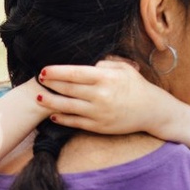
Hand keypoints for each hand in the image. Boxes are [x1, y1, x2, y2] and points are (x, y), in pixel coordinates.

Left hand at [37, 57, 164, 134]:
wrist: (152, 111)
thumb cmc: (136, 86)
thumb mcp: (123, 68)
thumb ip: (103, 64)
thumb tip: (83, 62)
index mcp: (106, 78)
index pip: (75, 73)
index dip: (56, 72)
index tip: (44, 70)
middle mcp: (101, 95)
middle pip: (68, 89)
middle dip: (50, 84)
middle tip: (38, 80)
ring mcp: (99, 113)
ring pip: (68, 107)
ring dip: (50, 102)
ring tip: (38, 97)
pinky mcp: (99, 126)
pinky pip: (75, 122)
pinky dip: (62, 119)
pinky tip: (52, 115)